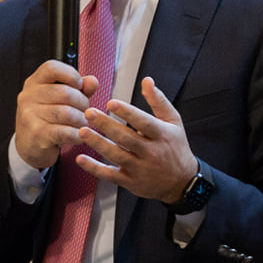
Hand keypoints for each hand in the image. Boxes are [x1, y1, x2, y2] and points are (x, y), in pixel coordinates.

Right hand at [14, 61, 97, 169]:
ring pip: (67, 113)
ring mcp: (30, 116)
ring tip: (82, 124)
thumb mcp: (62, 99)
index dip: (71, 75)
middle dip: (82, 103)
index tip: (79, 86)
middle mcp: (28, 97)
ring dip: (81, 120)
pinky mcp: (37, 134)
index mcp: (34, 83)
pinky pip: (65, 132)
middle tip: (85, 111)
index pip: (52, 68)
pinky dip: (77, 134)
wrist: (30, 145)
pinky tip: (78, 135)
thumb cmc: (48, 118)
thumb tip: (93, 81)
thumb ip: (79, 88)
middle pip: (65, 92)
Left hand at [73, 77, 197, 202]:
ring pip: (116, 155)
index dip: (127, 113)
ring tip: (82, 131)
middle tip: (88, 113)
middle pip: (126, 138)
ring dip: (98, 144)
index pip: (143, 122)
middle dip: (106, 125)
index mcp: (161, 135)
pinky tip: (80, 159)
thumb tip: (147, 80)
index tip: (111, 103)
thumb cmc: (175, 147)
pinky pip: (110, 175)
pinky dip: (94, 168)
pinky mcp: (130, 182)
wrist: (182, 182)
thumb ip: (159, 101)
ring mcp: (140, 169)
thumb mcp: (173, 122)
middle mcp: (151, 152)